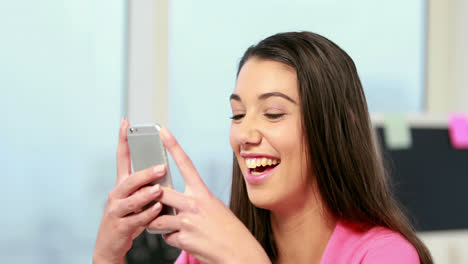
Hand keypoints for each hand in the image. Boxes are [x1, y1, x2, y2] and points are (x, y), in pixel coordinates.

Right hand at [93, 118, 165, 263]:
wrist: (110, 245)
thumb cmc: (128, 218)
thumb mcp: (135, 199)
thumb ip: (145, 186)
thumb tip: (162, 171)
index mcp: (121, 185)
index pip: (122, 158)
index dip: (123, 140)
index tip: (126, 122)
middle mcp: (116, 195)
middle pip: (128, 180)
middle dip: (144, 173)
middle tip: (160, 167)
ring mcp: (115, 211)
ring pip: (130, 200)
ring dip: (146, 195)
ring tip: (158, 190)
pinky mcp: (119, 227)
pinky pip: (135, 219)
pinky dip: (146, 214)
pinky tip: (157, 210)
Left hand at [147, 128, 270, 263]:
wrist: (238, 253)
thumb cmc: (228, 231)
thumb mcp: (214, 208)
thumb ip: (194, 202)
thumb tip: (175, 202)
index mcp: (203, 193)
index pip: (186, 164)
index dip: (173, 146)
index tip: (163, 132)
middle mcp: (194, 205)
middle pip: (160, 192)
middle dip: (149, 195)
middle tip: (146, 196)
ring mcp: (187, 222)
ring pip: (156, 218)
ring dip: (155, 222)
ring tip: (166, 224)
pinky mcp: (183, 239)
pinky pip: (165, 237)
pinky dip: (169, 238)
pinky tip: (181, 238)